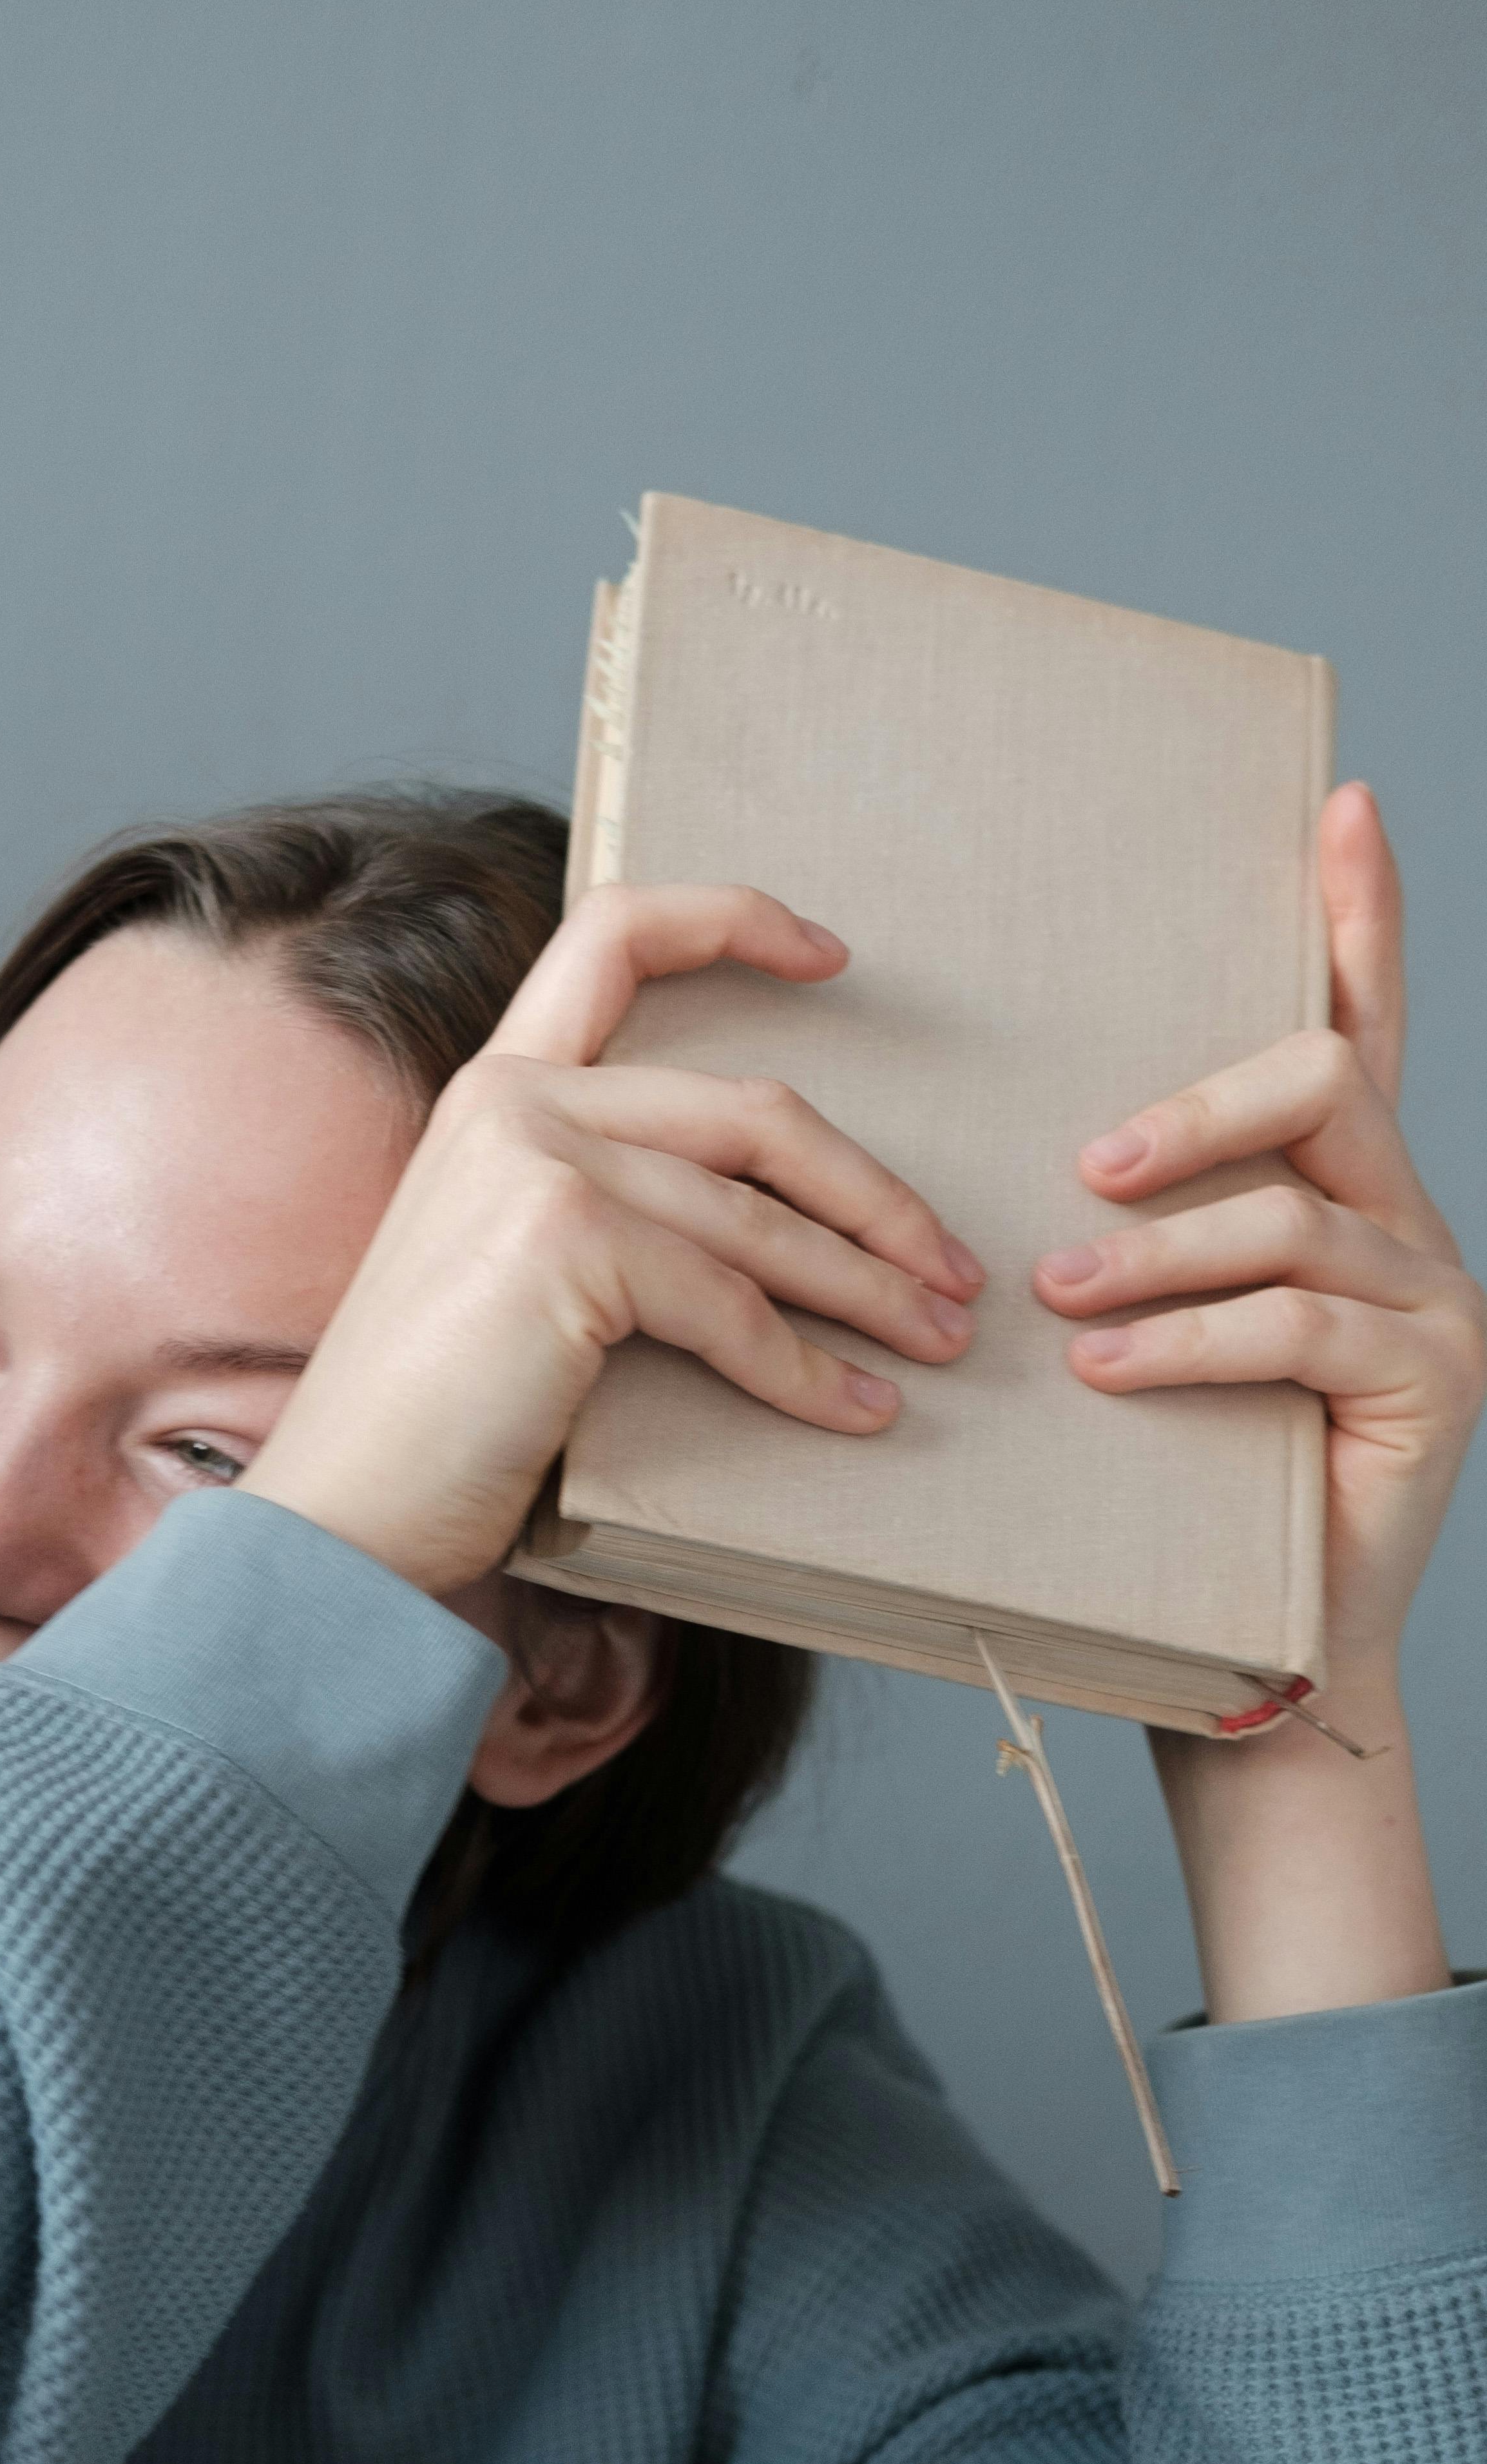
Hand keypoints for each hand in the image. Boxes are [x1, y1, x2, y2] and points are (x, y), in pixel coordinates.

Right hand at [242, 882, 977, 1597]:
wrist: (342, 1512)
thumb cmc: (429, 1422)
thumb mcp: (508, 1270)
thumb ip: (603, 1207)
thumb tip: (771, 1229)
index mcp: (497, 1089)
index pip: (615, 935)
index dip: (733, 923)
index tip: (832, 955)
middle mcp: (516, 1100)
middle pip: (753, 1113)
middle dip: (874, 1195)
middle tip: (950, 1266)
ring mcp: (537, 1161)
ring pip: (760, 1218)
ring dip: (870, 1287)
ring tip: (936, 1340)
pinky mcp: (565, 1241)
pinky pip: (732, 1306)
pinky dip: (809, 1368)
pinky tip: (858, 1409)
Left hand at [1036, 783, 1484, 1710]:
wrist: (1258, 1656)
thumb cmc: (1177, 1498)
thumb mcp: (1149, 1342)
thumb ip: (1133, 1247)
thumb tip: (1025, 1184)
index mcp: (1344, 1197)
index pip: (1360, 1024)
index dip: (1359, 916)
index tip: (1339, 807)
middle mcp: (1409, 1226)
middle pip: (1326, 1081)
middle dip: (1195, 1110)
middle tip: (1085, 1171)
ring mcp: (1438, 1299)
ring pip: (1293, 1216)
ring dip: (1161, 1251)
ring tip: (1059, 1300)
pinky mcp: (1434, 1379)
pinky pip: (1300, 1325)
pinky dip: (1190, 1342)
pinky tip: (1108, 1367)